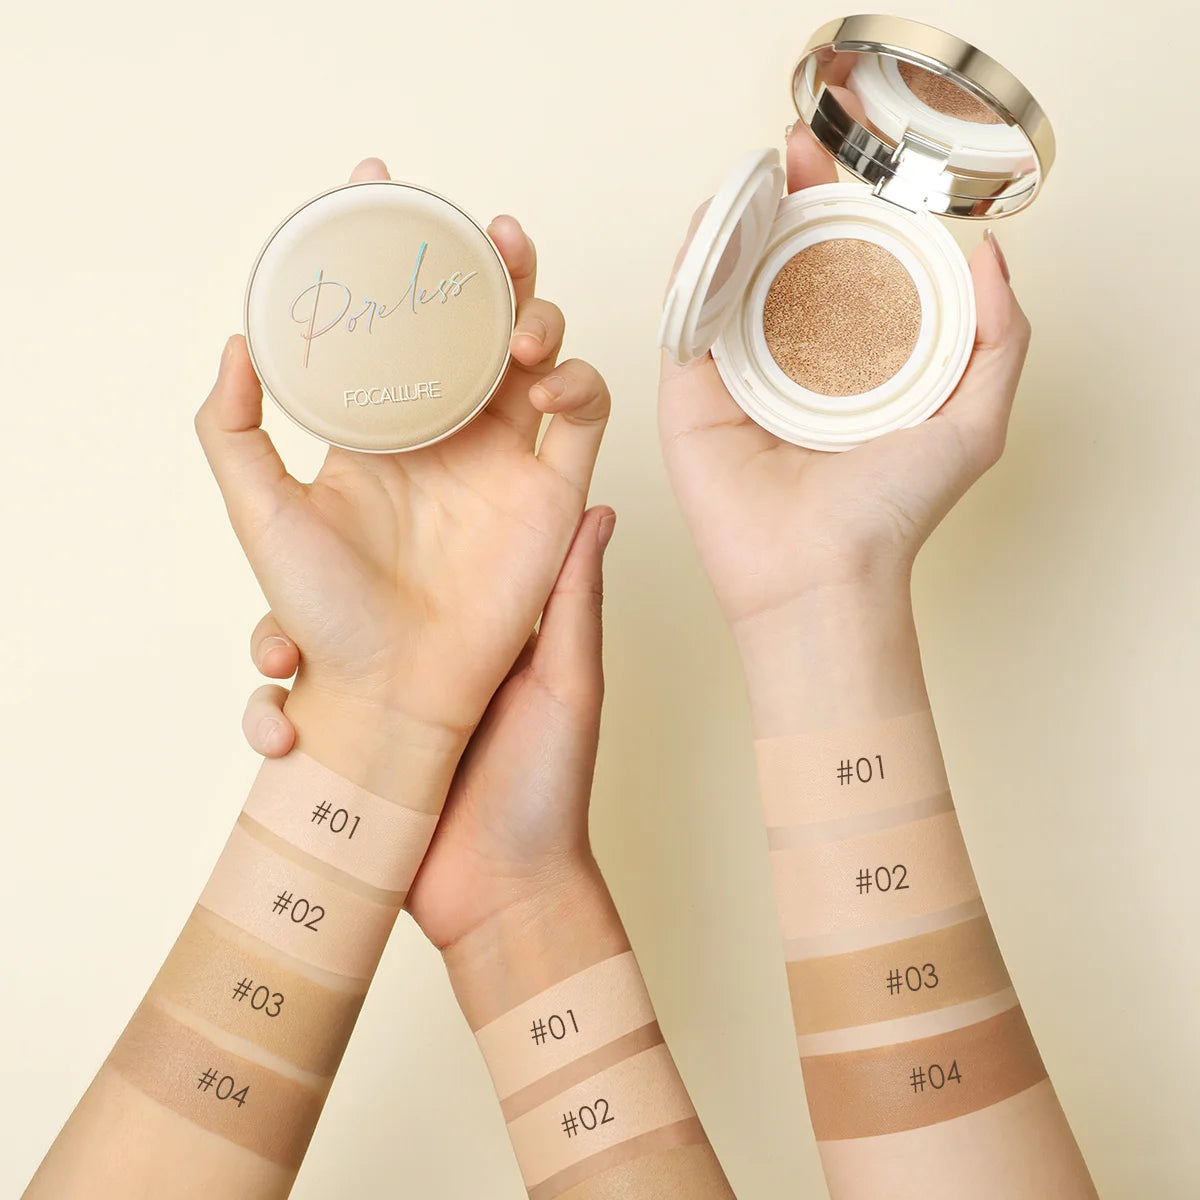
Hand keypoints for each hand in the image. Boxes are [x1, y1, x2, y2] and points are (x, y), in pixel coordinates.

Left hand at [196, 158, 609, 747]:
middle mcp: (449, 430)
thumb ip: (230, 429)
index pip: (398, 319)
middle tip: (482, 231)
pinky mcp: (554, 489)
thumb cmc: (328, 613)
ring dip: (539, 312)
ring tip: (517, 315)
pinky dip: (579, 380)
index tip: (380, 184)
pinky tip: (550, 375)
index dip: (395, 250)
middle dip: (488, 263)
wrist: (395, 689)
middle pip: (480, 320)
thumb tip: (239, 343)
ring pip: (539, 352)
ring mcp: (504, 456)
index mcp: (385, 424)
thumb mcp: (257, 512)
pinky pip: (582, 413)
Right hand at [240, 506, 615, 947]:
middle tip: (290, 580)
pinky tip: (279, 737)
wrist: (505, 895)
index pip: (419, 570)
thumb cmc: (550, 789)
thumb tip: (597, 507)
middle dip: (311, 589)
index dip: (385, 533)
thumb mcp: (571, 683)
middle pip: (349, 606)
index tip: (351, 490)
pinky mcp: (343, 761)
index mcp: (469, 644)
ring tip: (277, 660)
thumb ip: (574, 601)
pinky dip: (268, 722)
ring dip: (277, 649)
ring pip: (306, 659)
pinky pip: (289, 725)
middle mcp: (417, 671)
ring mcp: (376, 715)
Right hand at [658, 125, 1030, 634]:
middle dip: (789, 198)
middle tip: (800, 148)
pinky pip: (686, 317)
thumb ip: (1000, 339)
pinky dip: (694, 265)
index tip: (852, 166)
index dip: (846, 212)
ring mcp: (736, 377)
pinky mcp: (688, 396)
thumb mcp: (976, 420)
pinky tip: (714, 225)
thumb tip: (993, 257)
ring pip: (729, 280)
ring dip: (740, 220)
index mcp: (851, 367)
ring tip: (757, 175)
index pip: (844, 270)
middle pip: (783, 262)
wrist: (821, 577)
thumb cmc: (893, 515)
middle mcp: (791, 366)